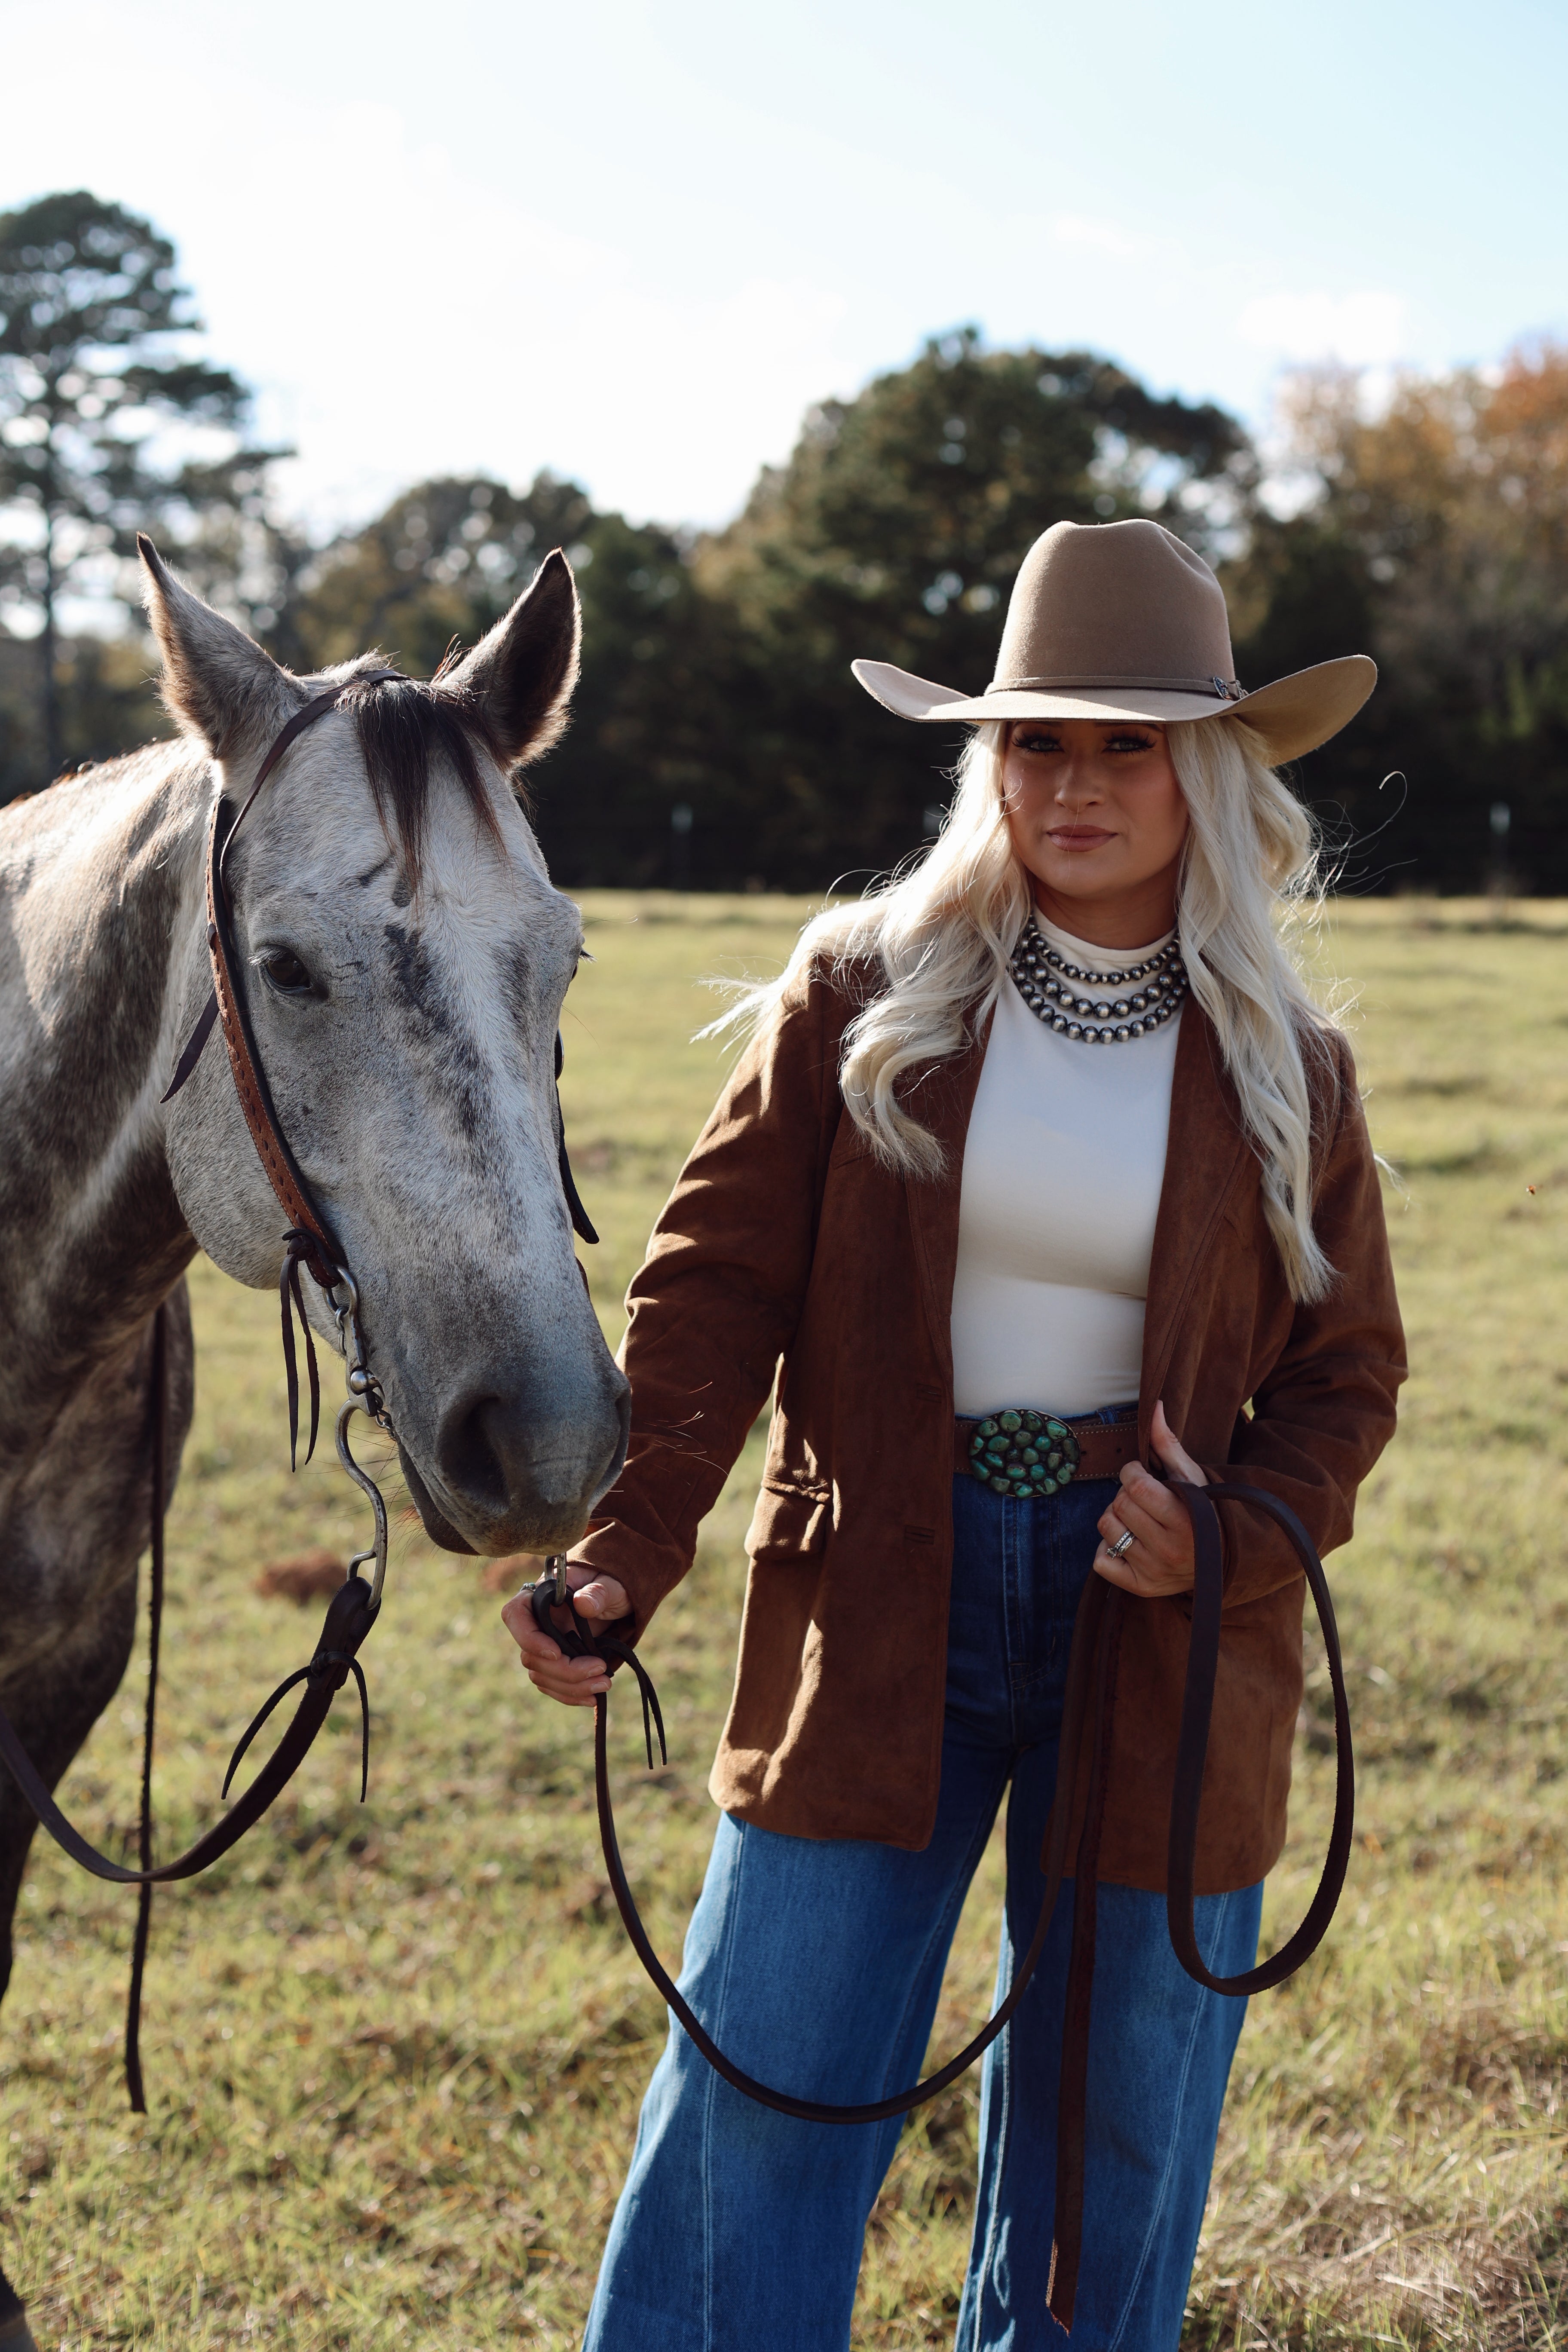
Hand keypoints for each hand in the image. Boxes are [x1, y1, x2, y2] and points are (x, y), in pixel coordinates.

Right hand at [499, 1566, 631, 1705]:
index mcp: (540, 1595)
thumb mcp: (611, 1584)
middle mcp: (534, 1622)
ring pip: (541, 1675)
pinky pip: (552, 1685)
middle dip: (565, 1670)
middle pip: (531, 1655)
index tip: (557, 1652)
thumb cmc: (610, 1585)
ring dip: (571, 1687)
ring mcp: (541, 1645)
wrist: (615, 1601)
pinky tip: (593, 1697)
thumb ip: (598, 1592)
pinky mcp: (553, 1664)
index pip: (515, 1615)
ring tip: (604, 1684)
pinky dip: (571, 1695)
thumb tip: (582, 1604)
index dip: (530, 1639)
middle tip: (600, 1670)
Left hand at [1093, 1401, 1205, 1597]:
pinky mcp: (1140, 1587)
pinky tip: (1130, 1543)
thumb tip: (1154, 1406)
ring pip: (1106, 1527)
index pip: (1134, 1485)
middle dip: (1126, 1494)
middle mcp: (1169, 1549)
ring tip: (1139, 1519)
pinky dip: (1108, 1549)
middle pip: (1118, 1503)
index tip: (1143, 1476)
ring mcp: (1153, 1571)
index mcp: (1185, 1519)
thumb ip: (1167, 1443)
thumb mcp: (1192, 1476)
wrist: (1220, 1561)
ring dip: (1116, 1517)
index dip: (1133, 1473)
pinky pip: (1101, 1561)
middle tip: (1145, 1500)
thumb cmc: (1204, 1511)